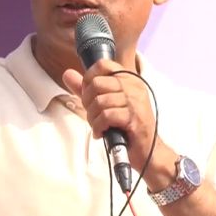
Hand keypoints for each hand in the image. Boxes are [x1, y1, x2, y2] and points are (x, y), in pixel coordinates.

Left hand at [61, 60, 174, 178]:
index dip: (89, 79)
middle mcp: (134, 86)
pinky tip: (102, 132)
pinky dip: (99, 127)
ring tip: (99, 126)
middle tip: (94, 115)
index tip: (90, 96)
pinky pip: (106, 116)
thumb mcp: (106, 103)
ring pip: (99, 101)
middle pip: (97, 83)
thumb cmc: (127, 126)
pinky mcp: (134, 117)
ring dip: (93, 118)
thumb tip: (67, 74)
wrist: (148, 151)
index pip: (102, 64)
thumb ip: (86, 89)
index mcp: (129, 79)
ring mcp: (135, 101)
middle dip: (88, 102)